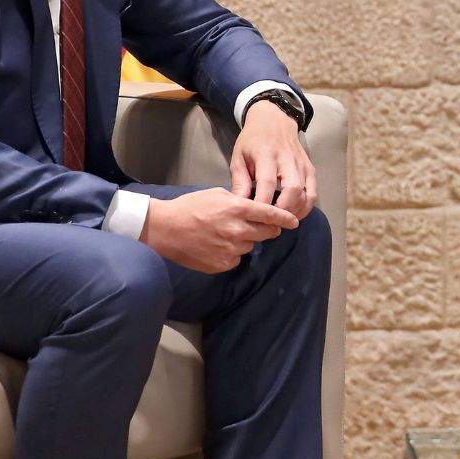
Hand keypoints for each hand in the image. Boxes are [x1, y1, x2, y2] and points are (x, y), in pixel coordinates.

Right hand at [140, 187, 296, 274]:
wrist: (165, 229)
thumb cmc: (190, 207)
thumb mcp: (217, 194)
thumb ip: (240, 202)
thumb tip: (255, 209)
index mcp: (237, 209)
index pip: (270, 214)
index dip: (285, 218)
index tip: (294, 221)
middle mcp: (238, 230)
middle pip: (267, 233)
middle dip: (267, 229)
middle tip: (259, 226)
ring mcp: (231, 249)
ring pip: (250, 246)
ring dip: (245, 241)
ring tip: (225, 234)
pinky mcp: (222, 264)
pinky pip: (236, 259)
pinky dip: (231, 253)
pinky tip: (216, 245)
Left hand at [231, 99, 316, 221]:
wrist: (274, 120)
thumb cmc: (252, 141)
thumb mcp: (239, 157)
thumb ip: (239, 182)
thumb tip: (239, 207)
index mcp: (266, 154)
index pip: (267, 184)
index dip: (262, 205)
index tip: (254, 219)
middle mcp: (287, 159)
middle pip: (292, 190)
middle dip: (282, 211)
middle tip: (269, 224)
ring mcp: (302, 164)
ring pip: (305, 193)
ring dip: (294, 211)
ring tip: (280, 221)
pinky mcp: (310, 169)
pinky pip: (313, 193)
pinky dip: (306, 207)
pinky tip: (294, 214)